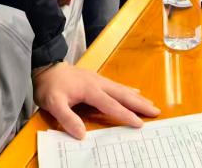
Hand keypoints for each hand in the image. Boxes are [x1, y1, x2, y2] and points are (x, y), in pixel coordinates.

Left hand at [33, 63, 159, 138]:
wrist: (46, 67)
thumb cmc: (50, 86)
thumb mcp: (53, 103)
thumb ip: (67, 118)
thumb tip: (82, 134)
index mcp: (90, 89)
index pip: (111, 105)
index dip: (125, 115)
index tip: (139, 124)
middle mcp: (99, 83)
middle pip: (123, 95)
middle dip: (140, 104)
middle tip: (156, 111)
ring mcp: (99, 80)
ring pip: (122, 89)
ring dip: (137, 98)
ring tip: (151, 104)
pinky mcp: (97, 80)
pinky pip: (117, 86)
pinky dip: (129, 90)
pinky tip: (135, 92)